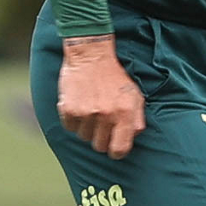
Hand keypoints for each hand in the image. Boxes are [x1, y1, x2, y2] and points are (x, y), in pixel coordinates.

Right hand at [58, 34, 145, 158]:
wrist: (91, 55)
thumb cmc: (115, 77)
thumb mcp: (135, 96)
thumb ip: (136, 120)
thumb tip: (132, 138)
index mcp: (124, 113)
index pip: (119, 150)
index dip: (116, 150)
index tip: (113, 145)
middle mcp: (106, 115)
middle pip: (99, 146)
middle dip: (101, 137)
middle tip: (101, 122)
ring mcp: (86, 113)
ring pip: (84, 137)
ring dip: (87, 127)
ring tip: (91, 110)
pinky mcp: (69, 109)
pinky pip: (69, 127)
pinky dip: (73, 120)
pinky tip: (79, 105)